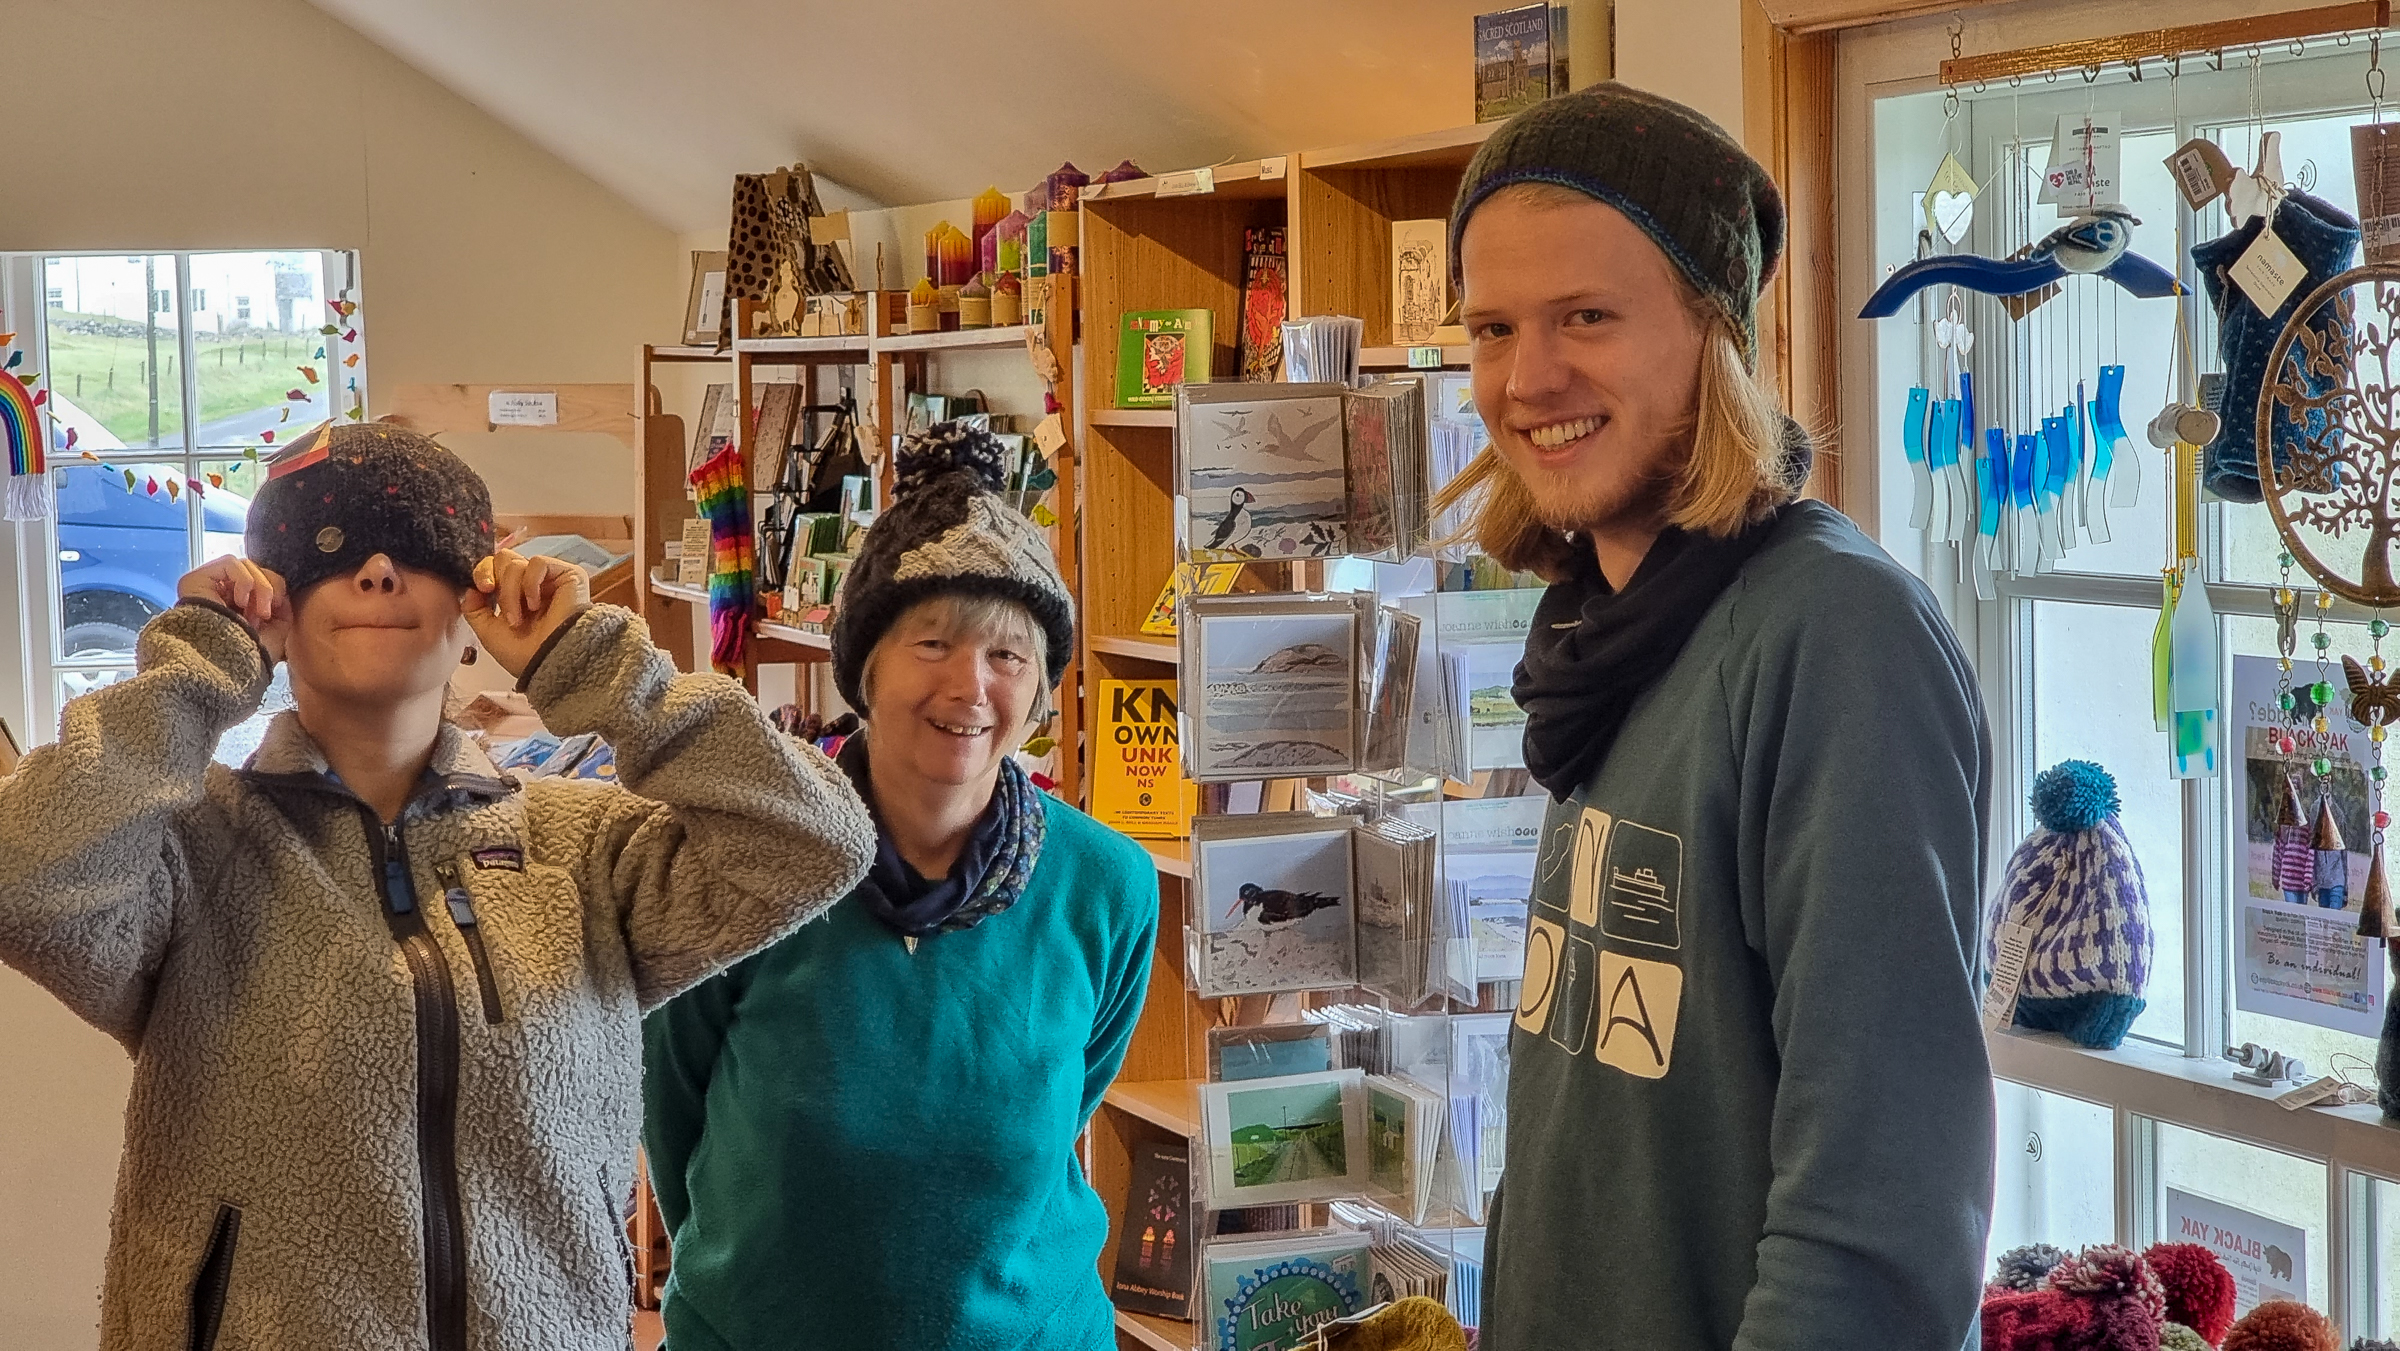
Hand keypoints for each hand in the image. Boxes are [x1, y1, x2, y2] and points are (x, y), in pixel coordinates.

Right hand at [177, 557, 290, 663]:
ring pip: (245, 564)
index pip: (262, 579)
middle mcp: (220, 593)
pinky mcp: (195, 579)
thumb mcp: (276, 631)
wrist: (225, 666)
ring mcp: (207, 585)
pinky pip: (229, 563)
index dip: (275, 589)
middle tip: (264, 613)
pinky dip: (244, 580)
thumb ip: (282, 608)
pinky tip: (240, 601)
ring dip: (259, 586)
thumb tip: (283, 592)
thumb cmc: (248, 655)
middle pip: (255, 569)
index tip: (275, 610)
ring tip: (254, 611)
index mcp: (238, 604)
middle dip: (267, 589)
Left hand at [463, 550, 590, 678]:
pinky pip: (538, 563)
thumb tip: (470, 587)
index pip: (495, 567)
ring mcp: (551, 579)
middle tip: (498, 603)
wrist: (549, 663)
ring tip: (519, 618)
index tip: (482, 589)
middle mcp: (533, 584)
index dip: (483, 572)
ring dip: (511, 592)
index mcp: (516, 595)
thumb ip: (474, 608)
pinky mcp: (569, 575)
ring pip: (517, 563)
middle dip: (496, 581)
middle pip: (504, 558)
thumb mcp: (488, 632)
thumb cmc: (525, 655)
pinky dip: (530, 583)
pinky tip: (535, 604)